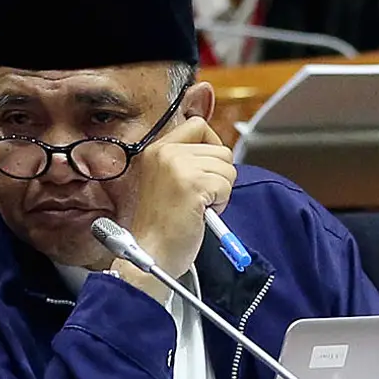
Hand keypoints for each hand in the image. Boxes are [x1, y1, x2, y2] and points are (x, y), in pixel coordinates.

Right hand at [124, 113, 240, 282]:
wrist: (150, 253)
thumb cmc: (159, 227)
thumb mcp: (165, 180)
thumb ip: (185, 161)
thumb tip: (216, 153)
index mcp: (156, 150)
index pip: (197, 125)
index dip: (211, 145)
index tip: (207, 168)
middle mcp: (166, 152)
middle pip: (220, 149)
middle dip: (218, 175)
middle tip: (198, 198)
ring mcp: (179, 166)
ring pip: (227, 167)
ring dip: (221, 190)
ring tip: (198, 207)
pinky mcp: (193, 184)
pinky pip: (227, 185)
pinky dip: (221, 203)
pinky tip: (201, 214)